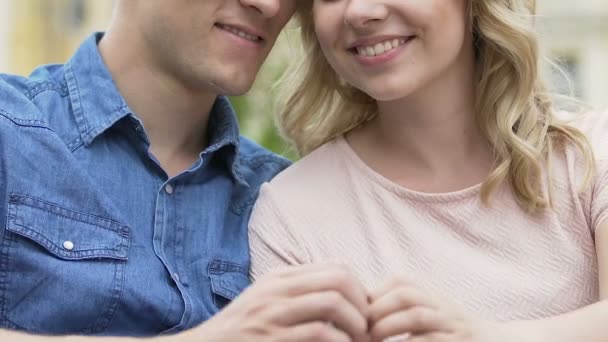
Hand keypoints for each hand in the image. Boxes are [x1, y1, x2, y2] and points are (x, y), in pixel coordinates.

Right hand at [188, 264, 369, 341]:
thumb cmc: (240, 329)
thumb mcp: (265, 300)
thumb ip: (296, 291)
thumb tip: (341, 291)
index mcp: (280, 278)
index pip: (336, 267)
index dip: (359, 288)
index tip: (362, 312)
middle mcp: (278, 289)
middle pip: (339, 279)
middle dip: (362, 303)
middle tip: (366, 327)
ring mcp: (273, 314)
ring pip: (333, 302)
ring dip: (356, 324)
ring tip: (357, 340)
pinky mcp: (272, 339)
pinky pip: (319, 333)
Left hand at [368, 277, 505, 341]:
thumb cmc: (451, 336)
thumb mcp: (430, 316)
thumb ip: (400, 309)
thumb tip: (358, 306)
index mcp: (435, 298)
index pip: (401, 282)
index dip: (375, 294)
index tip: (358, 311)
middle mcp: (446, 308)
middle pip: (407, 294)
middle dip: (378, 310)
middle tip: (362, 328)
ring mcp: (455, 327)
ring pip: (418, 317)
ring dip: (388, 327)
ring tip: (373, 339)